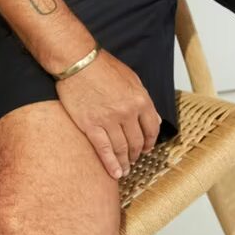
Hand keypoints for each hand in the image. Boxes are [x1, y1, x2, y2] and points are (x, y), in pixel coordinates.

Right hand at [54, 49, 162, 180]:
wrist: (78, 61)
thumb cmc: (103, 66)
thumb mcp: (132, 78)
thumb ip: (144, 100)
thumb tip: (156, 120)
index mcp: (140, 99)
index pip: (152, 128)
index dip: (150, 141)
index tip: (147, 148)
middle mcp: (127, 112)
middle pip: (137, 141)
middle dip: (137, 153)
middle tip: (135, 158)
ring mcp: (109, 121)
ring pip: (122, 149)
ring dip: (126, 161)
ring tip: (126, 168)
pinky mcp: (91, 126)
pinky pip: (104, 150)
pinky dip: (111, 164)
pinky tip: (115, 173)